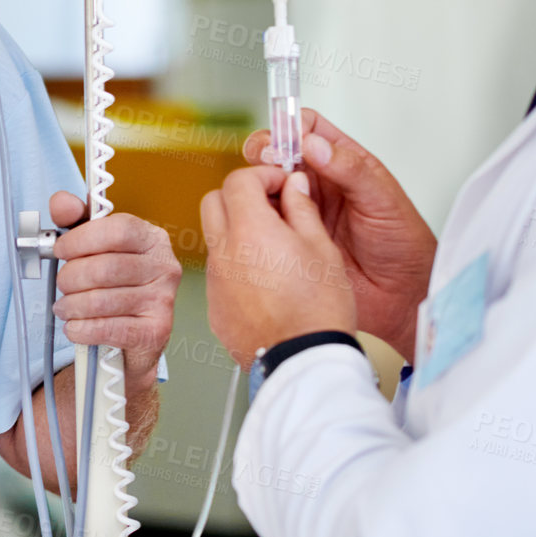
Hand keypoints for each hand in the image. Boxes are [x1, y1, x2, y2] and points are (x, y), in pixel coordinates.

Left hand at [49, 191, 181, 385]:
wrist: (134, 333)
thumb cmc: (113, 282)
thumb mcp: (94, 243)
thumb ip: (75, 218)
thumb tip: (61, 202)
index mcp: (151, 238)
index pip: (117, 230)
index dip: (81, 239)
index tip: (60, 249)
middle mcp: (164, 266)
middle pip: (105, 268)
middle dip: (71, 277)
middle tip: (62, 284)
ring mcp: (163, 300)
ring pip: (102, 300)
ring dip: (72, 305)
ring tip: (64, 307)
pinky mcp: (156, 331)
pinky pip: (108, 328)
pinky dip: (82, 329)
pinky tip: (75, 326)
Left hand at [201, 166, 356, 366]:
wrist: (303, 361)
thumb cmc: (319, 310)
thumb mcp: (322, 248)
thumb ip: (302, 209)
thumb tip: (293, 186)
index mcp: (250, 230)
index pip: (237, 181)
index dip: (261, 176)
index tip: (280, 184)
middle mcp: (224, 252)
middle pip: (213, 202)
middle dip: (239, 196)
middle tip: (270, 206)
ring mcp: (214, 280)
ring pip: (214, 239)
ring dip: (236, 232)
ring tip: (273, 249)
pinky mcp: (214, 306)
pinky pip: (218, 273)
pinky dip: (236, 266)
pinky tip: (265, 282)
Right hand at [243, 109, 433, 358]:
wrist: (399, 297)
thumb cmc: (402, 245)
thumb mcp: (382, 200)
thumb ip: (350, 169)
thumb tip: (314, 144)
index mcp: (342, 163)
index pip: (308, 128)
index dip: (291, 126)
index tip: (286, 139)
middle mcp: (316, 182)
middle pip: (277, 151)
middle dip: (265, 149)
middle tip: (267, 161)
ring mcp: (298, 208)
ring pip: (265, 182)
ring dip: (258, 180)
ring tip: (265, 190)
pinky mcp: (287, 234)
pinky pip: (261, 216)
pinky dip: (253, 211)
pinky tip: (258, 215)